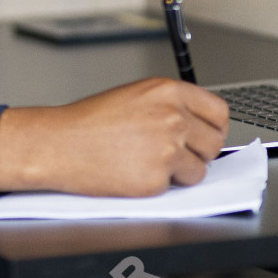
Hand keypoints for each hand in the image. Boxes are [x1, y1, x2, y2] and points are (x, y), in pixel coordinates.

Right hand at [0, 79, 231, 196]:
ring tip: (147, 161)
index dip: (213, 128)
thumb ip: (170, 105)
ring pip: (199, 168)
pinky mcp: (157, 176)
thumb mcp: (135, 97)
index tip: (205, 136)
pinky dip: (160, 185)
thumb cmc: (88, 123)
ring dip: (180, 171)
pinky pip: (176, 186)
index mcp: (167, 91)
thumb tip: (198, 125)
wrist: (58, 144)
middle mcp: (172, 116)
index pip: (218, 111)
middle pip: (214, 141)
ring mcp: (167, 147)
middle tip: (171, 154)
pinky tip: (134, 172)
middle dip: (197, 152)